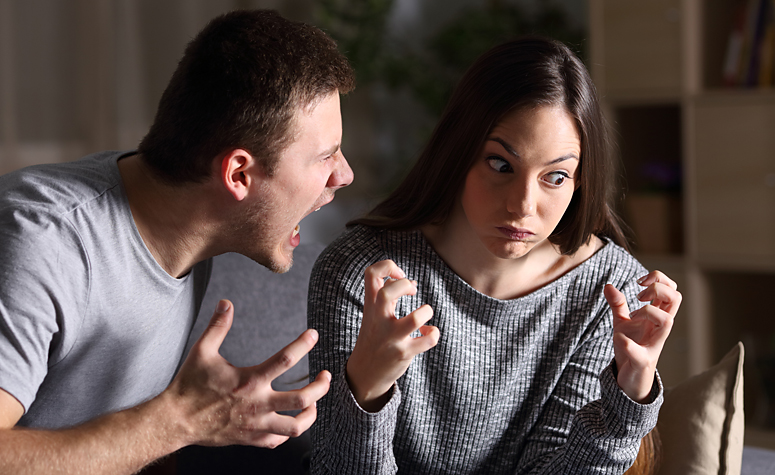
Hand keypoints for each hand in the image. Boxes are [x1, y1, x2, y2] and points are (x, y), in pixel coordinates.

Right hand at [167, 299, 330, 448]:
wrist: (174, 421)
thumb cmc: (188, 386)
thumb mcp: (202, 351)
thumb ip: (218, 326)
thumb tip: (226, 302)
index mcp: (249, 381)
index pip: (286, 359)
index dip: (303, 344)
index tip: (314, 334)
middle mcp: (257, 405)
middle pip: (302, 398)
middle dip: (320, 387)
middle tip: (326, 376)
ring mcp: (256, 425)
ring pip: (296, 427)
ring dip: (311, 414)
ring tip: (315, 403)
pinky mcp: (250, 440)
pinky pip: (278, 441)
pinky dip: (289, 432)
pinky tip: (291, 421)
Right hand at [346, 260, 438, 411]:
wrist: (365, 374)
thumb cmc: (374, 337)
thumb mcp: (374, 314)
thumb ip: (388, 296)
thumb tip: (410, 282)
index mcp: (371, 305)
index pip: (371, 273)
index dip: (388, 266)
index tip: (400, 276)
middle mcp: (378, 319)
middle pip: (387, 293)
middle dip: (404, 286)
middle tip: (412, 292)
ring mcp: (391, 337)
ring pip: (414, 319)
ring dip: (426, 312)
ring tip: (424, 314)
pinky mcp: (403, 353)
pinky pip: (427, 340)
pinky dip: (433, 333)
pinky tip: (427, 332)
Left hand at [604, 271, 680, 402]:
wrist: (630, 377)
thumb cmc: (632, 345)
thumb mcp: (622, 321)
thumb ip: (618, 304)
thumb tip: (608, 285)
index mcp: (658, 316)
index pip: (672, 290)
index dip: (659, 279)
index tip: (639, 282)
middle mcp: (660, 328)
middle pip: (676, 299)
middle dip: (658, 288)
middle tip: (639, 295)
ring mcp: (654, 344)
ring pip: (667, 321)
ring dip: (648, 311)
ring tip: (632, 316)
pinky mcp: (643, 361)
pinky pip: (640, 353)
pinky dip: (628, 344)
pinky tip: (618, 337)